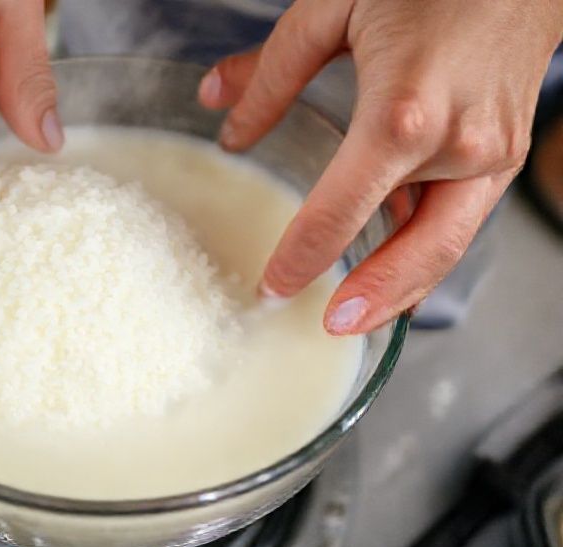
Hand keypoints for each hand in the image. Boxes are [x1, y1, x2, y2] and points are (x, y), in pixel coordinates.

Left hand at [198, 0, 562, 334]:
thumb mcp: (332, 9)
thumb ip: (272, 73)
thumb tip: (224, 120)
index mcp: (402, 115)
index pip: (339, 214)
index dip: (302, 257)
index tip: (272, 286)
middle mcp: (457, 145)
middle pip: (416, 252)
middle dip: (373, 302)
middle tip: (329, 329)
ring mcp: (493, 152)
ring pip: (447, 243)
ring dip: (403, 285)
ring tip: (359, 313)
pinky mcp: (508, 150)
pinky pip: (465, 215)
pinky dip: (428, 244)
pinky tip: (394, 257)